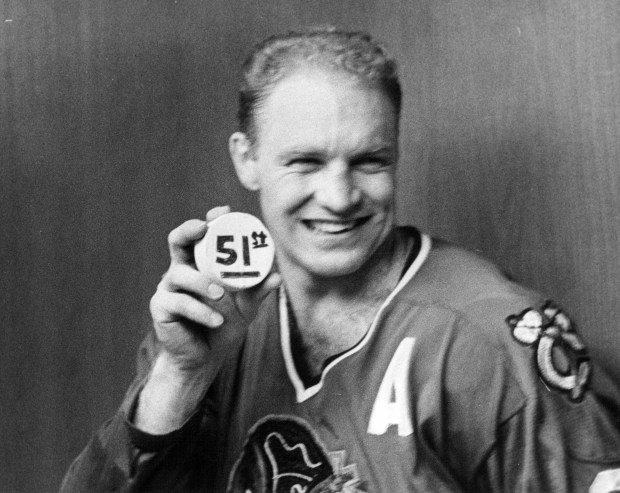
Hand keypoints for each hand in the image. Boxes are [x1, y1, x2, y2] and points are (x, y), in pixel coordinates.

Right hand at [150, 205, 280, 372]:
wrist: (204, 359)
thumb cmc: (224, 325)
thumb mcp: (246, 307)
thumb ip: (258, 291)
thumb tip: (277, 276)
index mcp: (200, 264)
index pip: (201, 235)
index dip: (209, 219)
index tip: (224, 211)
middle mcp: (181, 270)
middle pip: (177, 241)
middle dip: (189, 230)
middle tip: (204, 229)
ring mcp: (168, 288)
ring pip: (178, 274)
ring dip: (201, 282)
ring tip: (220, 294)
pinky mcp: (161, 308)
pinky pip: (178, 303)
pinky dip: (200, 311)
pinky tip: (216, 320)